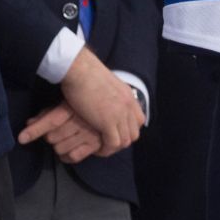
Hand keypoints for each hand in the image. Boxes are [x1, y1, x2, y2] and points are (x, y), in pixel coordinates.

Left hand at [21, 104, 100, 163]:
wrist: (111, 105)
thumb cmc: (83, 104)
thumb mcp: (65, 104)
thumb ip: (47, 114)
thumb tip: (28, 122)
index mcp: (73, 108)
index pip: (51, 120)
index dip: (35, 130)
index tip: (22, 138)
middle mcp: (82, 121)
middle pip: (53, 138)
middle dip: (49, 137)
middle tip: (54, 133)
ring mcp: (90, 134)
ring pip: (60, 148)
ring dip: (57, 146)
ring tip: (62, 141)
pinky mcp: (97, 145)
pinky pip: (74, 157)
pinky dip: (67, 156)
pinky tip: (67, 151)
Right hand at [23, 48, 142, 156]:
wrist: (80, 70)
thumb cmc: (85, 73)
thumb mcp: (106, 84)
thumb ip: (111, 95)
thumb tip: (105, 100)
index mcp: (128, 96)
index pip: (139, 120)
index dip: (128, 129)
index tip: (114, 133)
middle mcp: (128, 106)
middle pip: (134, 133)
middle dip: (121, 140)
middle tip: (106, 143)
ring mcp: (120, 114)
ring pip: (125, 141)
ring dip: (113, 147)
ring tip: (101, 148)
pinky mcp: (108, 122)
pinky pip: (113, 144)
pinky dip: (105, 149)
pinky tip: (96, 149)